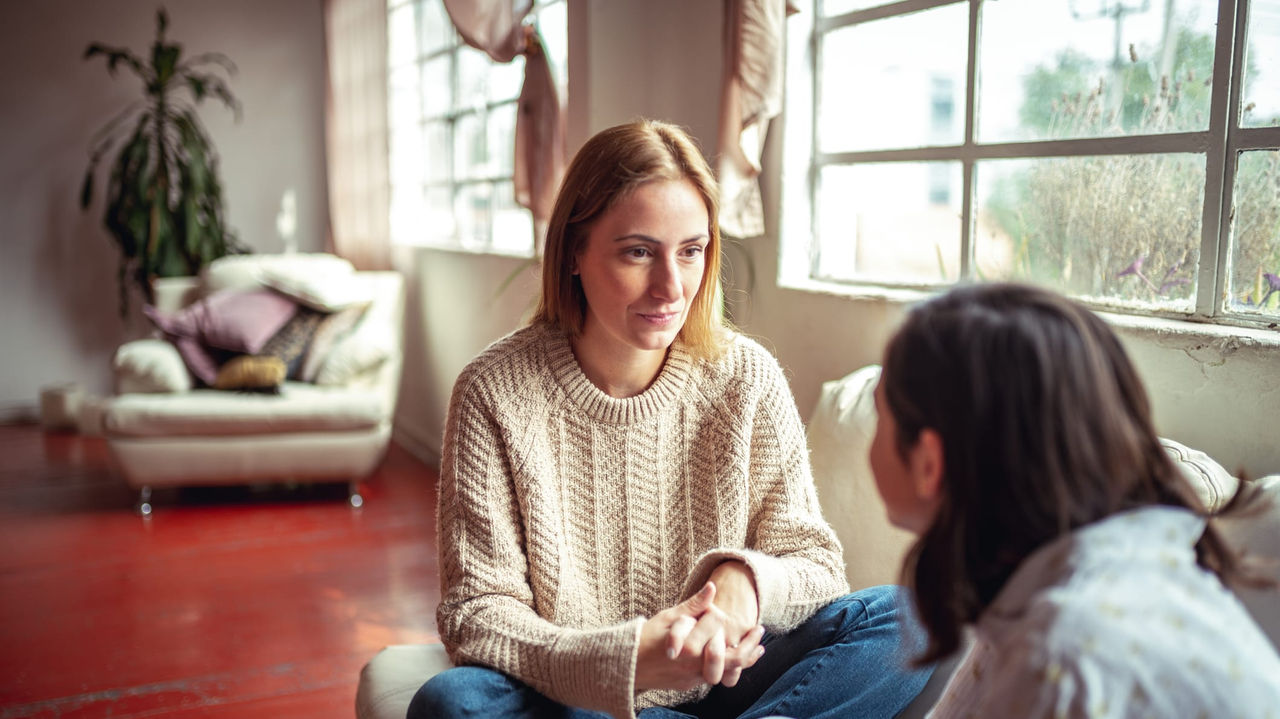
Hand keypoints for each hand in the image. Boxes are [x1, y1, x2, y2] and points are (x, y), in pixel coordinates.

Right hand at [636, 579, 766, 691]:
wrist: (628, 666)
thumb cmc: (646, 638)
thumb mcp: (669, 617)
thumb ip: (693, 605)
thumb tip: (712, 587)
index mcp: (689, 646)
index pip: (717, 627)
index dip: (718, 615)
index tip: (722, 610)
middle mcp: (695, 664)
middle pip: (733, 657)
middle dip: (749, 643)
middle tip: (760, 630)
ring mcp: (694, 677)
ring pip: (728, 671)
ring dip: (746, 657)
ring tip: (758, 647)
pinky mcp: (692, 684)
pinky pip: (717, 676)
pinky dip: (731, 667)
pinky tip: (739, 658)